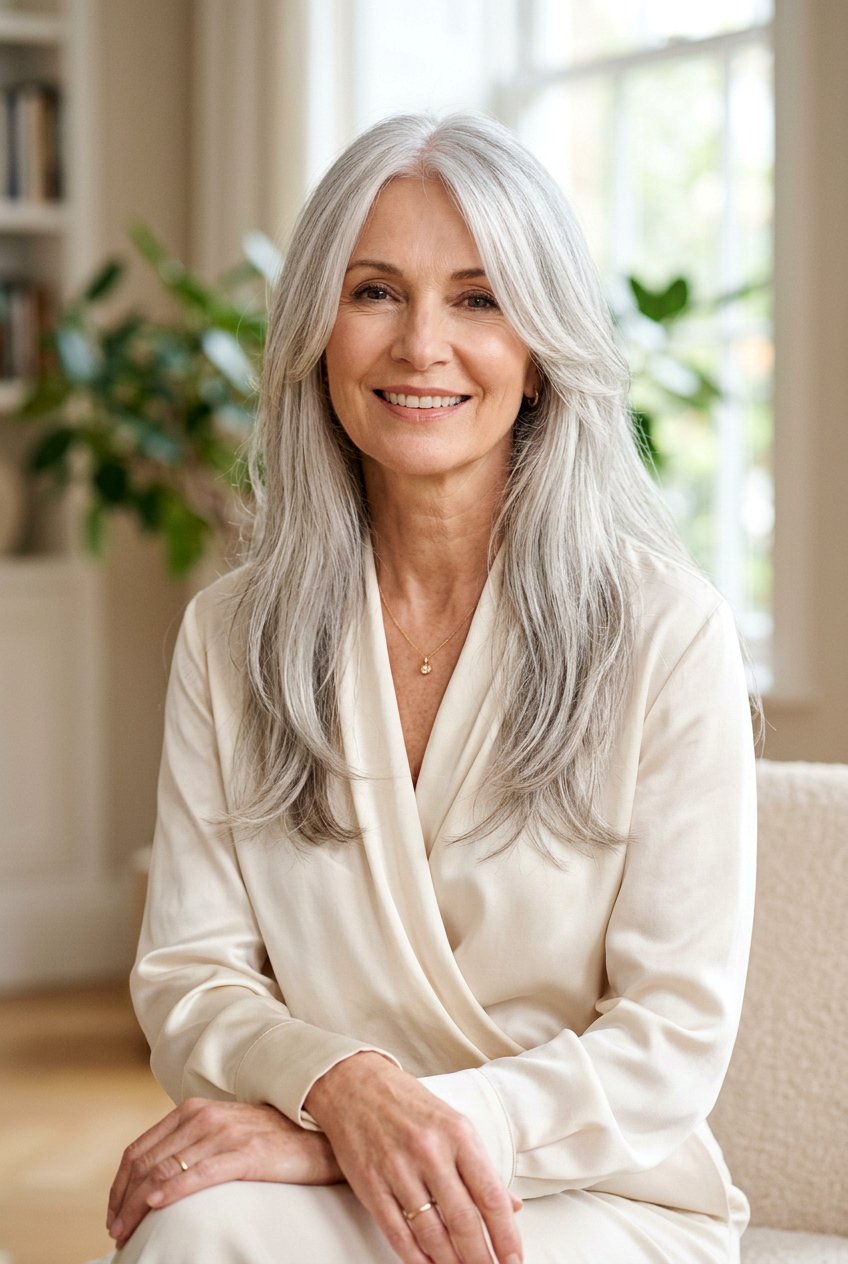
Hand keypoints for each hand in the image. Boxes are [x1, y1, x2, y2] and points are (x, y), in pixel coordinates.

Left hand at [106, 1098, 341, 1249]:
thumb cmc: (269, 1140)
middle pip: (146, 1163)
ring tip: (127, 1232)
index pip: (139, 1150)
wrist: (317, 1136)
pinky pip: (199, 1174)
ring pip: (165, 1171)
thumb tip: (157, 1176)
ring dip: (138, 1205)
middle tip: (115, 1232)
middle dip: (122, 1201)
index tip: (113, 1213)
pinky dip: (171, 1191)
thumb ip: (192, 1143)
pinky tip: (155, 1207)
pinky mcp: (245, 1154)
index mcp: (192, 1110)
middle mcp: (203, 1117)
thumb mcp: (222, 1132)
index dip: (119, 1186)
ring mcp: (223, 1134)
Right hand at [305, 1052, 523, 1263]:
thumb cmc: (409, 1105)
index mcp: (458, 1134)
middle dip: (482, 1259)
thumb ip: (481, 1167)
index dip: (506, 1236)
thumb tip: (512, 1206)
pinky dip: (416, 1259)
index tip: (515, 1261)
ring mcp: (398, 1169)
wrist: (355, 1084)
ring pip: (432, 1233)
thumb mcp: (453, 1124)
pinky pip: (398, 1233)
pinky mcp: (371, 1185)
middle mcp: (430, 1151)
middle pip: (463, 1220)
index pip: (490, 1195)